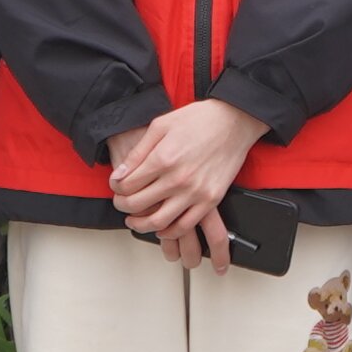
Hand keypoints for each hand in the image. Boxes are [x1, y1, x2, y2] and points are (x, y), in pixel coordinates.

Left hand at [113, 97, 263, 249]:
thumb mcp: (161, 125)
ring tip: (135, 220)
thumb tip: (119, 175)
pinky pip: (185, 226)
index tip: (117, 186)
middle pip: (137, 205)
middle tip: (121, 203)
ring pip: (158, 222)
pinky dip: (169, 232)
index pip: (127, 185)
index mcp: (163, 158)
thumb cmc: (199, 119)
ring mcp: (195, 192)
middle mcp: (178, 179)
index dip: (116, 188)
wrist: (234, 120)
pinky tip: (161, 227)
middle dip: (122, 206)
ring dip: (141, 225)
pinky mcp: (211, 199)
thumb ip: (138, 153)